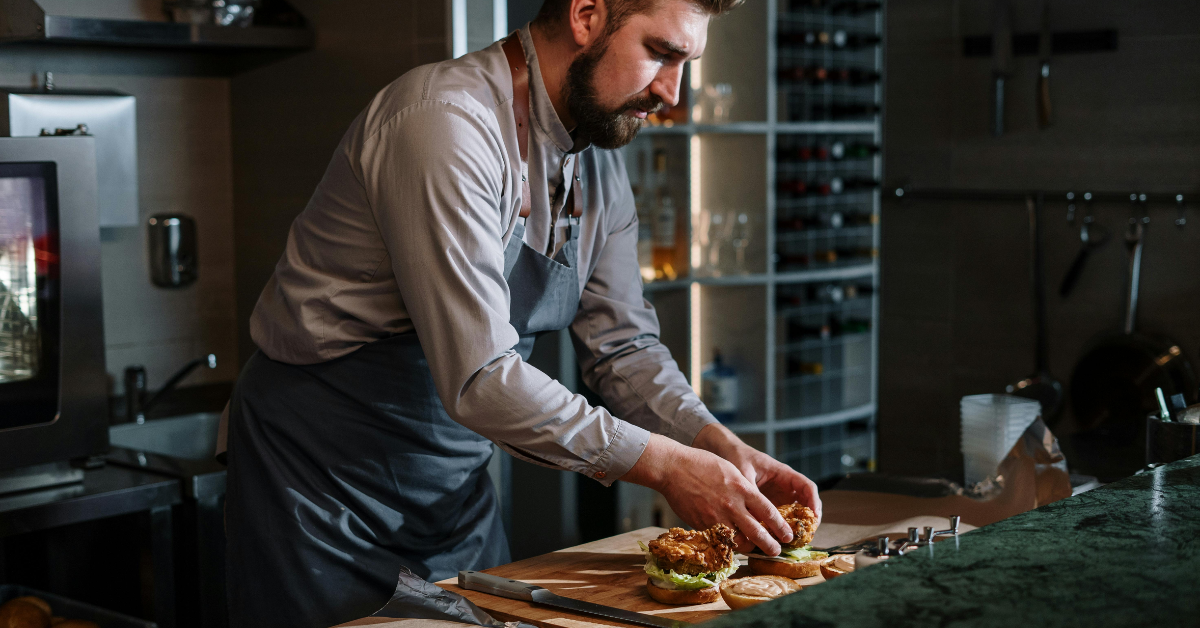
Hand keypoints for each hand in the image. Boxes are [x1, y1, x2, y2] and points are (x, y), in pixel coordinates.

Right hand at [623, 434, 794, 554]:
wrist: (674, 467)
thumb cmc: (702, 464)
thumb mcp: (731, 471)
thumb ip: (744, 489)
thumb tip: (754, 506)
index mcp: (743, 489)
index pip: (769, 513)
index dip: (781, 527)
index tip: (788, 535)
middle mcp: (733, 506)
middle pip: (758, 533)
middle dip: (770, 545)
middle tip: (776, 551)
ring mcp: (717, 517)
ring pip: (739, 542)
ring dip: (748, 548)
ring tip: (753, 549)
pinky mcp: (702, 525)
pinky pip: (720, 541)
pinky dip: (727, 545)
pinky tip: (731, 545)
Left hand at [693, 424, 822, 530]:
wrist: (726, 455)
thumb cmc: (738, 459)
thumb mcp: (744, 473)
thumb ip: (750, 491)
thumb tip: (753, 515)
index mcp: (784, 474)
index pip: (807, 487)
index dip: (814, 501)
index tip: (814, 516)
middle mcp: (785, 487)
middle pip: (806, 503)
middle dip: (809, 519)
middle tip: (807, 535)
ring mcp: (778, 497)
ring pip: (795, 513)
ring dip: (797, 526)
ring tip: (794, 541)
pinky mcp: (769, 506)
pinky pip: (779, 518)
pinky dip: (780, 528)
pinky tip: (776, 539)